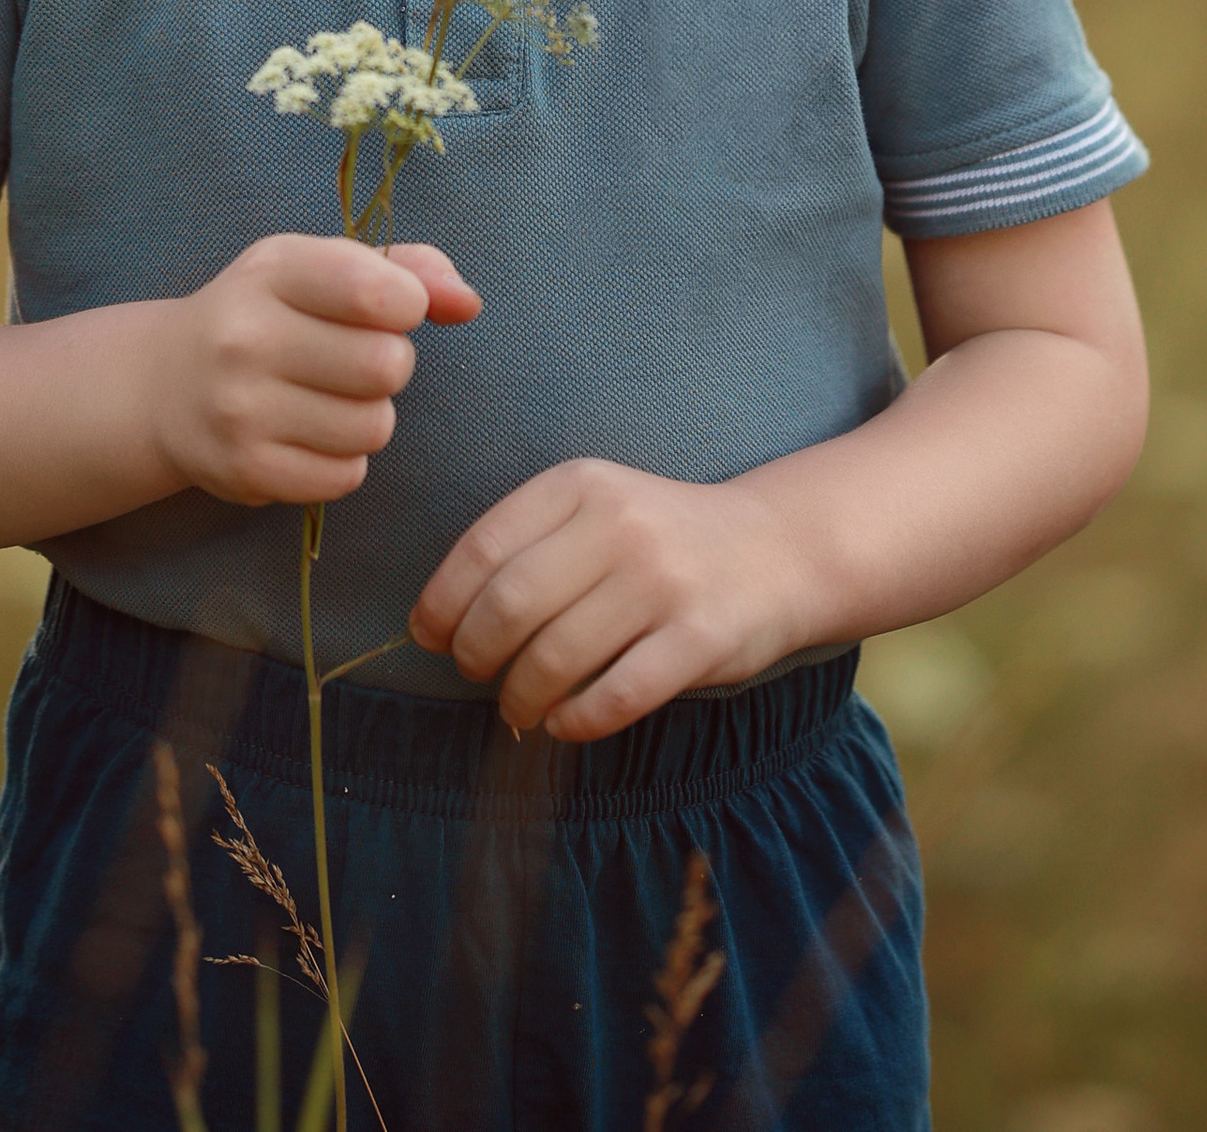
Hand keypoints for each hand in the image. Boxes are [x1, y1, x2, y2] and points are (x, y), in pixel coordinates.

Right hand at [146, 237, 478, 510]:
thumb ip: (408, 270)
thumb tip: (468, 303)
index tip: (389, 309)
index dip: (408, 305)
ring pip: (373, 428)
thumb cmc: (268, 313)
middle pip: (387, 367)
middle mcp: (247, 338)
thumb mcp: (322, 267)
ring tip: (330, 399)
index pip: (376, 290)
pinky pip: (345, 477)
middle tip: (355, 362)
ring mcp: (240, 409)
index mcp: (273, 270)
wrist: (165, 384)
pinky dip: (343, 461)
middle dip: (390, 366)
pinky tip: (309, 436)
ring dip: (369, 417)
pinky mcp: (244, 471)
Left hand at [410, 458, 812, 739]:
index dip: (442, 602)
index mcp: (583, 483)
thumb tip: (438, 623)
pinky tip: (564, 722)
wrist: (776, 549)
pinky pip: (614, 697)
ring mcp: (664, 582)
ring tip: (519, 707)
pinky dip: (574, 721)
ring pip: (556, 658)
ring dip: (520, 698)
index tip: (430, 637)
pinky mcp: (700, 639)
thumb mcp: (597, 508)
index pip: (484, 547)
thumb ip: (526, 546)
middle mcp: (621, 524)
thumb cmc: (660, 539)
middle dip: (476, 654)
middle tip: (479, 675)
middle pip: (511, 605)